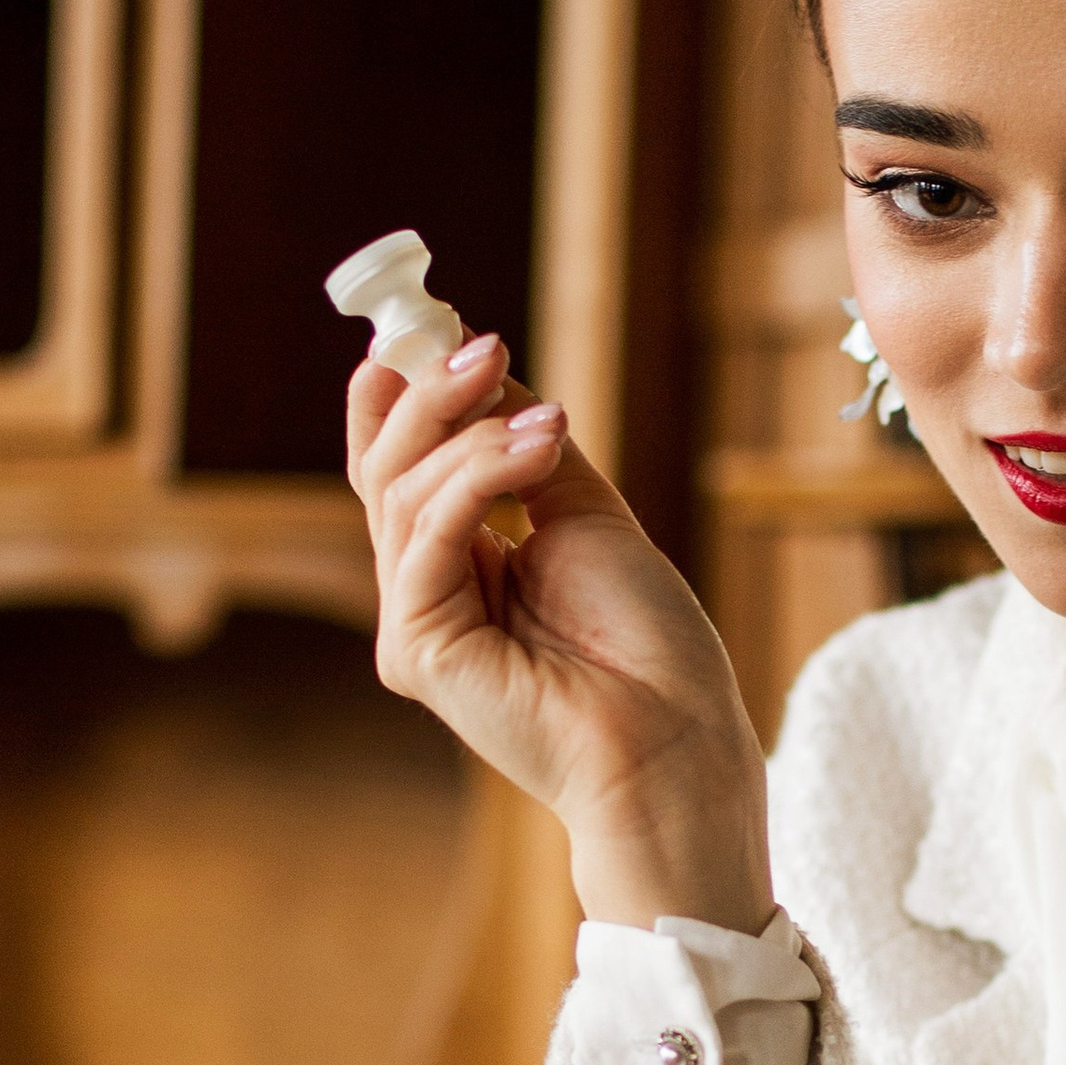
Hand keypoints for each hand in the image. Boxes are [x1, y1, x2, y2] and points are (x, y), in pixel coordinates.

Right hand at [347, 338, 770, 932]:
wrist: (676, 737)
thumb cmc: (647, 642)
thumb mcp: (585, 513)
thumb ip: (526, 446)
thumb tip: (485, 367)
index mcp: (461, 566)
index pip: (404, 467)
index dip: (408, 396)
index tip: (429, 327)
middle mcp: (426, 595)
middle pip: (389, 470)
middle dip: (431, 396)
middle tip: (482, 344)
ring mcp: (415, 625)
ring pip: (403, 493)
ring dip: (474, 434)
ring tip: (551, 419)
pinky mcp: (418, 651)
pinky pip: (426, 538)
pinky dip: (475, 480)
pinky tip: (540, 448)